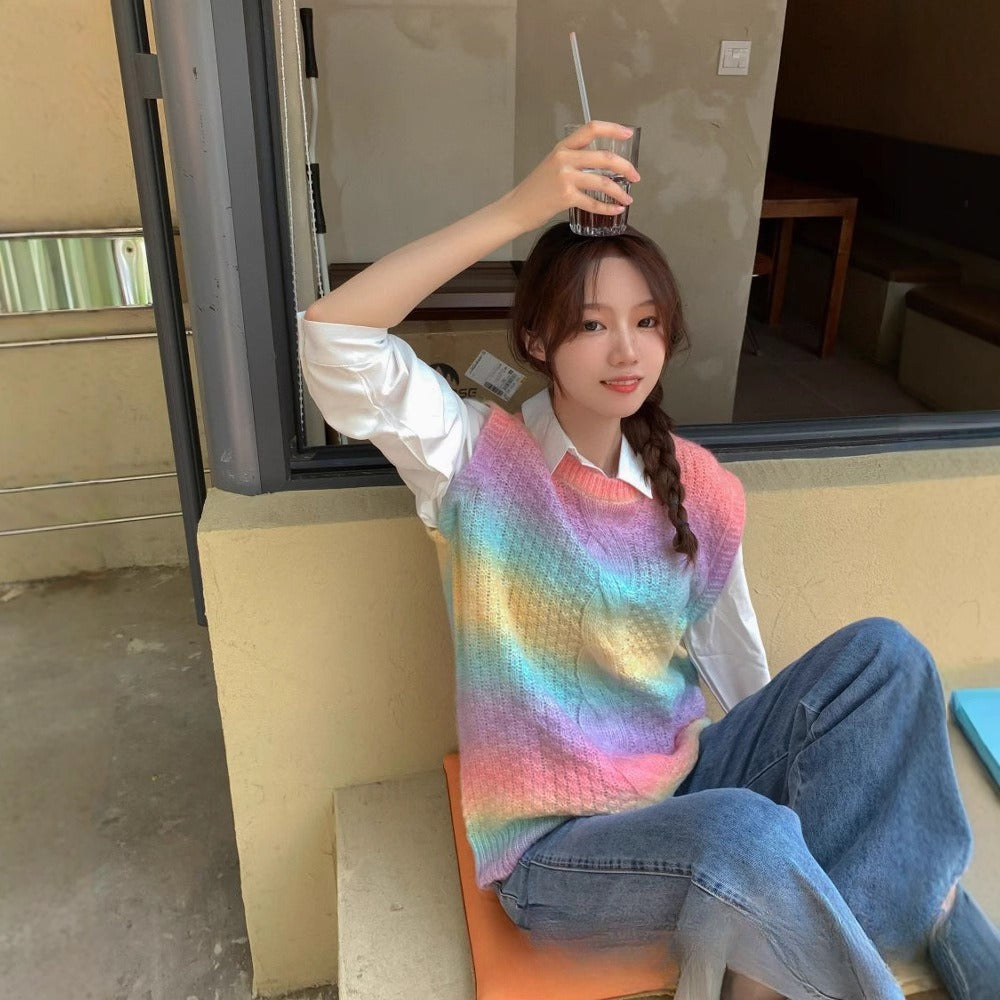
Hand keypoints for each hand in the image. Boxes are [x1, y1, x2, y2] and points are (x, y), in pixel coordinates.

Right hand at [499, 121, 640, 232]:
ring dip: (620, 191)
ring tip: (628, 198)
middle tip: (635, 175)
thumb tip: (600, 164)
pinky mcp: (565, 197)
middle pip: (604, 157)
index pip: (591, 129)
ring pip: (602, 182)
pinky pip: (594, 202)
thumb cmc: (536, 190)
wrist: (516, 208)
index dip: (613, 129)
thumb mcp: (552, 166)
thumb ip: (573, 160)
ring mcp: (565, 177)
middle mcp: (564, 158)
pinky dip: (608, 208)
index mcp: (562, 147)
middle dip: (625, 167)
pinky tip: (616, 209)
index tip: (628, 134)